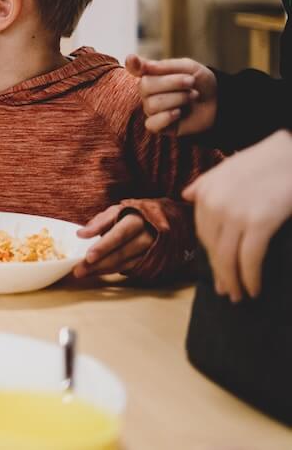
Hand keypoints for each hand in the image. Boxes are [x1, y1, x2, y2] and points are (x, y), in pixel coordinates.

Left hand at [74, 205, 154, 276]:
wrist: (159, 222)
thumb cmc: (132, 215)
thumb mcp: (117, 211)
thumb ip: (100, 222)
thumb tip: (81, 234)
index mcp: (137, 221)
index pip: (119, 235)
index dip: (103, 247)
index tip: (88, 256)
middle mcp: (147, 237)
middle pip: (121, 253)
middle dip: (98, 263)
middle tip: (78, 270)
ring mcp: (150, 252)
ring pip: (124, 264)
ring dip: (102, 270)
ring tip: (83, 272)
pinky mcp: (150, 262)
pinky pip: (128, 269)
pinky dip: (111, 271)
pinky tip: (97, 272)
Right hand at [126, 54, 216, 134]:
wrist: (220, 103)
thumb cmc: (202, 83)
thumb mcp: (189, 68)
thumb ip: (166, 66)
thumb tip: (143, 65)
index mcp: (153, 74)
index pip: (135, 68)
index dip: (132, 65)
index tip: (133, 59)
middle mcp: (148, 92)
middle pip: (144, 86)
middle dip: (172, 83)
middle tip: (191, 82)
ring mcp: (153, 109)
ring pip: (152, 104)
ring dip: (178, 99)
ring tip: (192, 97)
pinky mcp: (160, 126)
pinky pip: (152, 123)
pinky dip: (167, 117)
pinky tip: (180, 113)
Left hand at [183, 130, 291, 301]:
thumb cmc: (267, 160)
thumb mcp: (229, 167)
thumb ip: (206, 182)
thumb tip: (187, 195)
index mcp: (205, 192)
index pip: (204, 234)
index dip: (210, 256)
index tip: (217, 272)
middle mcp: (214, 203)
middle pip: (212, 249)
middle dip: (220, 274)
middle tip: (226, 293)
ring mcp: (234, 213)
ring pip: (227, 258)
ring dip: (233, 282)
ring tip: (239, 296)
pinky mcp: (259, 222)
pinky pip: (249, 258)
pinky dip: (250, 278)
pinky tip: (254, 289)